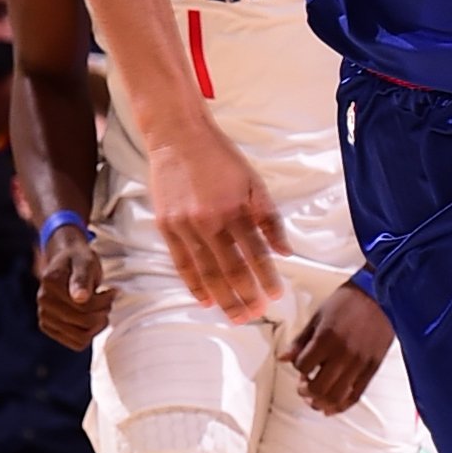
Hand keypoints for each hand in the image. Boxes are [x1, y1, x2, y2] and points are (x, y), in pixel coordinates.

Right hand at [36, 217, 108, 346]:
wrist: (67, 262)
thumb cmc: (80, 260)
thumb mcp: (85, 262)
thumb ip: (82, 278)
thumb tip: (80, 298)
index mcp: (51, 282)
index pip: (84, 306)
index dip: (103, 301)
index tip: (111, 291)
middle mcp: (43, 302)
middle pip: (84, 322)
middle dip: (103, 312)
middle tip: (109, 300)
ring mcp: (44, 317)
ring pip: (81, 337)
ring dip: (98, 325)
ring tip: (102, 309)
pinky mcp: (50, 328)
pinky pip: (76, 343)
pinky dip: (90, 334)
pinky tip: (93, 318)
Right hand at [150, 120, 286, 319]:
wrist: (178, 137)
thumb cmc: (221, 158)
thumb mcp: (254, 182)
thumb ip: (269, 218)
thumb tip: (284, 251)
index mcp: (235, 208)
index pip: (255, 253)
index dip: (265, 277)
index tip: (275, 296)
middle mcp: (209, 221)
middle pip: (230, 268)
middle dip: (244, 296)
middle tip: (254, 316)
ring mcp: (185, 226)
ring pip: (206, 271)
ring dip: (222, 297)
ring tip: (235, 315)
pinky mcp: (166, 227)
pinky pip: (182, 263)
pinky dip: (194, 284)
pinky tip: (206, 299)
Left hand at [286, 277, 393, 413]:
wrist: (380, 295)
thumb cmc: (349, 301)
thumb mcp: (319, 315)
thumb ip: (301, 340)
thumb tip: (283, 357)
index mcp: (327, 339)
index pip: (303, 366)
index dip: (298, 367)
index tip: (301, 363)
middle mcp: (343, 354)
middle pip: (318, 388)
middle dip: (305, 391)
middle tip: (303, 385)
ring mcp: (359, 364)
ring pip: (335, 397)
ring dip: (320, 402)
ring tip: (315, 398)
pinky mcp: (372, 369)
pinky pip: (355, 395)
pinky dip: (341, 406)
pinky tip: (331, 407)